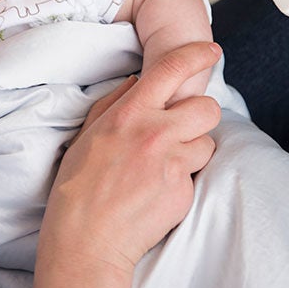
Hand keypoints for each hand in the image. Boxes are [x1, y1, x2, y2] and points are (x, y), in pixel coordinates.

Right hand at [34, 42, 221, 287]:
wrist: (87, 237)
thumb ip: (115, 102)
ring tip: (163, 163)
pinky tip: (156, 188)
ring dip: (192, 149)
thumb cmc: (78, 184)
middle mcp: (155, 133)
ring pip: (207, 143)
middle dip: (200, 114)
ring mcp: (172, 164)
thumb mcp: (88, 133)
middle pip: (207, 107)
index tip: (210, 50)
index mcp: (129, 114)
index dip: (196, 54)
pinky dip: (182, 178)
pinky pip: (195, 174)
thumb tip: (138, 82)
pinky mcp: (183, 191)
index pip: (171, 69)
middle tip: (181, 126)